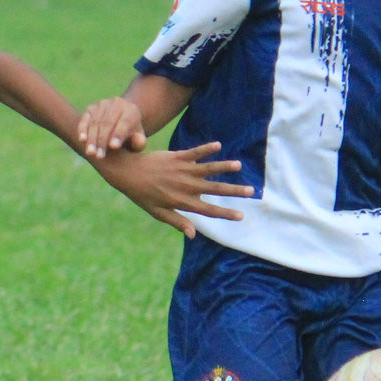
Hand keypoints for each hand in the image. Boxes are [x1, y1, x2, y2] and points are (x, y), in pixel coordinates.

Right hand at [76, 96, 146, 155]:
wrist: (121, 124)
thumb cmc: (131, 137)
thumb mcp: (138, 140)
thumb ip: (139, 142)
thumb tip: (138, 141)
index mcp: (131, 110)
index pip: (125, 121)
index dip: (118, 134)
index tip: (113, 147)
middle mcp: (117, 103)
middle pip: (108, 122)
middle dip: (102, 140)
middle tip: (99, 156)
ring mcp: (102, 104)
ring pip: (95, 122)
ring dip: (92, 138)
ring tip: (91, 153)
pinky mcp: (91, 109)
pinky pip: (85, 119)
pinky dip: (82, 129)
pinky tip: (82, 140)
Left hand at [95, 141, 250, 237]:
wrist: (128, 172)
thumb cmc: (142, 194)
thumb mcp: (158, 212)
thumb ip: (177, 221)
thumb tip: (193, 235)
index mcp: (182, 202)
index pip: (209, 210)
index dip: (226, 213)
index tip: (241, 216)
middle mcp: (185, 186)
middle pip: (215, 189)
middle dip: (234, 191)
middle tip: (252, 191)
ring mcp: (182, 171)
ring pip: (208, 169)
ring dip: (224, 166)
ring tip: (238, 165)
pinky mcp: (177, 157)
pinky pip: (195, 152)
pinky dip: (206, 149)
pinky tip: (218, 145)